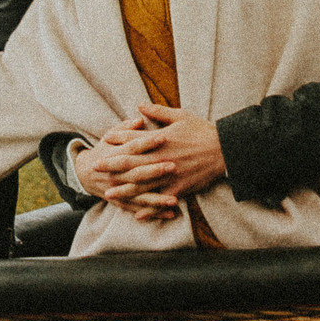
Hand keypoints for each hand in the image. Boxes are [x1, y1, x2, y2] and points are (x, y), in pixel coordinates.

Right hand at [79, 114, 181, 220]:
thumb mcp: (110, 136)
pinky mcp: (121, 202)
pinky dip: (154, 213)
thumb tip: (140, 119)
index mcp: (115, 154)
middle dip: (154, 171)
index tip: (163, 137)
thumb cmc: (104, 150)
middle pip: (137, 172)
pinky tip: (170, 214)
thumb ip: (125, 129)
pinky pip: (139, 208)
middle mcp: (116, 174)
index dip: (146, 142)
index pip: (132, 147)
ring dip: (157, 199)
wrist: (84, 173)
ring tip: (174, 200)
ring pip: (139, 195)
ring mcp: (118, 190)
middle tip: (173, 167)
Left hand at [94, 104, 225, 207]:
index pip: (134, 139)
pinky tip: (136, 214)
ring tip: (108, 194)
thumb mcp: (180, 116)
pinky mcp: (179, 189)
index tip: (104, 139)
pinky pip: (160, 202)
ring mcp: (169, 176)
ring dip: (123, 190)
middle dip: (112, 166)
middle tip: (95, 168)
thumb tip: (139, 106)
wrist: (224, 151)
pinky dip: (148, 209)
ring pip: (141, 186)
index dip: (117, 139)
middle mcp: (160, 159)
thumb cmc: (202, 131)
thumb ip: (158, 112)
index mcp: (160, 140)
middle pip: (131, 164)